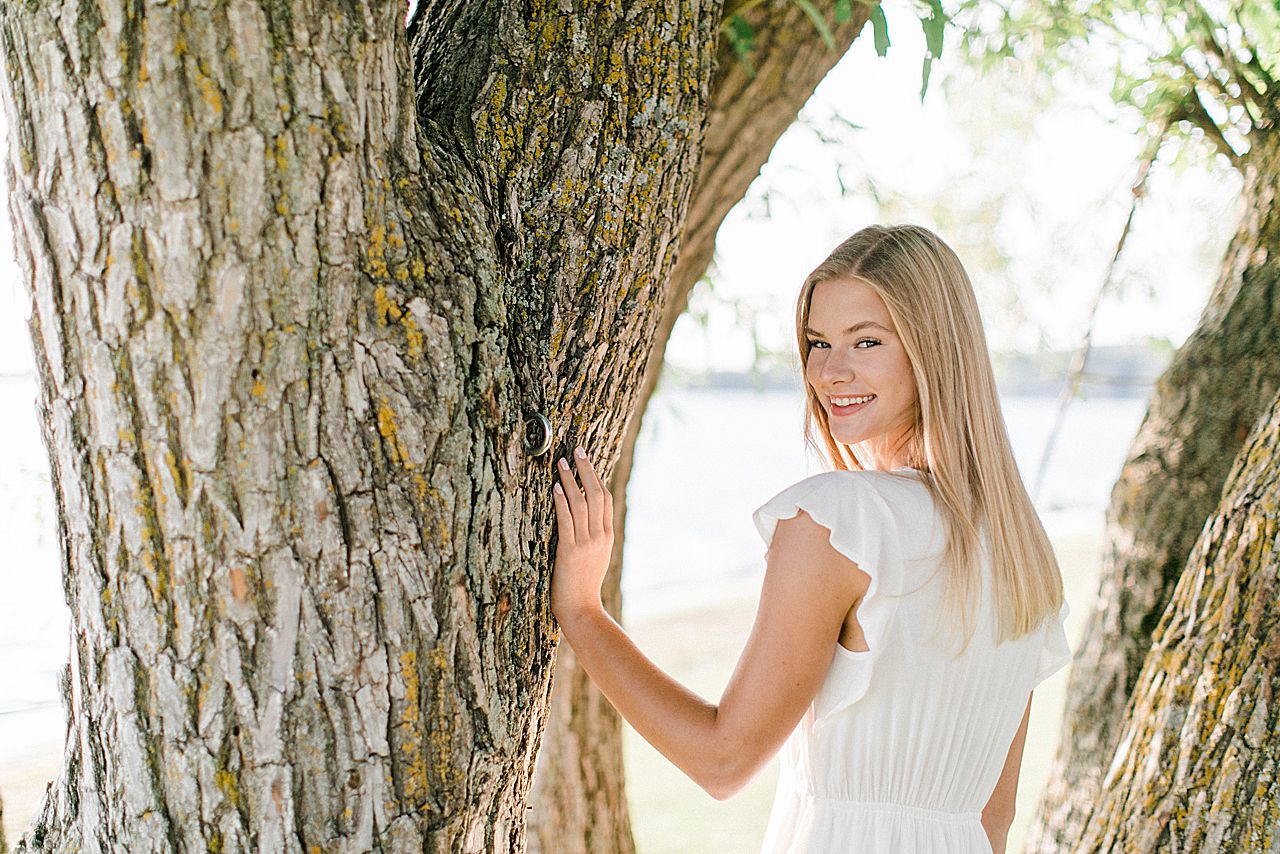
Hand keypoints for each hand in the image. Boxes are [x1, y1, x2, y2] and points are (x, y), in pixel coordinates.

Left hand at [550, 446, 613, 623]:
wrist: (582, 611)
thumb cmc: (582, 587)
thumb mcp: (595, 559)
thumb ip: (593, 538)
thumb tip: (584, 518)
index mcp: (607, 536)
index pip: (605, 499)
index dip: (596, 477)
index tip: (586, 460)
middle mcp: (599, 536)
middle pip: (596, 494)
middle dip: (586, 469)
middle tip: (577, 450)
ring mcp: (586, 543)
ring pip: (581, 503)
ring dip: (571, 480)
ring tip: (561, 462)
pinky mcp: (570, 551)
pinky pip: (567, 521)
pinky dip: (562, 502)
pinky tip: (557, 488)